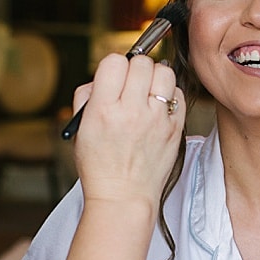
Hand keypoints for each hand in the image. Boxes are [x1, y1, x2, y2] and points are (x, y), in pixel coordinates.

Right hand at [72, 54, 184, 210]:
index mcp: (103, 110)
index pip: (114, 61)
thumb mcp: (80, 129)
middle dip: (135, 69)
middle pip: (142, 63)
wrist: (123, 197)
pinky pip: (179, 94)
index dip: (113, 65)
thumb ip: (88, 96)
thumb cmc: (100, 166)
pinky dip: (170, 94)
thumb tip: (105, 74)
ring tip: (147, 92)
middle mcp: (131, 112)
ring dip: (155, 77)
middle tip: (131, 84)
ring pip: (164, 72)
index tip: (114, 76)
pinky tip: (159, 106)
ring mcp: (156, 120)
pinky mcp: (174, 128)